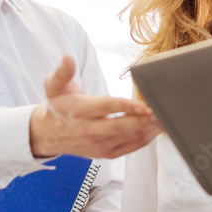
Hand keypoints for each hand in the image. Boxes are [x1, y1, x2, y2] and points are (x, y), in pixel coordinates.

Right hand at [29, 56, 161, 158]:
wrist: (48, 133)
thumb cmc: (58, 106)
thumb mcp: (53, 86)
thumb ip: (62, 72)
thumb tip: (67, 58)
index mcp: (79, 111)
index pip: (106, 107)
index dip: (126, 106)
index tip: (144, 104)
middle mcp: (88, 130)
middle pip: (119, 127)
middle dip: (142, 121)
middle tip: (160, 113)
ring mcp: (97, 144)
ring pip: (126, 139)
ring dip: (147, 130)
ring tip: (163, 121)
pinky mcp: (104, 153)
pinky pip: (127, 149)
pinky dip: (143, 141)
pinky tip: (155, 132)